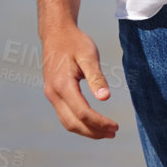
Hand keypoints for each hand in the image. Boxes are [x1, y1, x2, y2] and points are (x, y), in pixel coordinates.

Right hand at [40, 24, 118, 138]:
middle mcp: (53, 94)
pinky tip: (93, 122)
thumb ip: (96, 77)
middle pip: (73, 123)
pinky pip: (65, 115)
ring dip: (86, 130)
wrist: (56, 33)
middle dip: (93, 132)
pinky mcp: (53, 94)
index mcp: (62, 85)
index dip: (99, 122)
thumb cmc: (75, 42)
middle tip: (114, 133)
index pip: (82, 112)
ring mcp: (51, 95)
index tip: (116, 126)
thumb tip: (106, 98)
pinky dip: (79, 123)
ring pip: (67, 122)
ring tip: (106, 132)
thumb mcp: (89, 56)